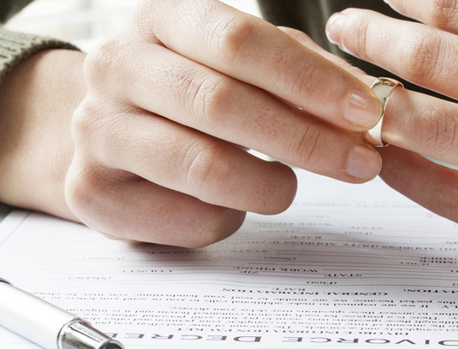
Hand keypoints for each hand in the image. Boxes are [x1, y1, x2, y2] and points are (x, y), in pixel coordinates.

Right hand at [0, 0, 384, 246]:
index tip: (363, 112)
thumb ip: (297, 71)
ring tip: (290, 187)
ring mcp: (96, 132)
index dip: (308, 79)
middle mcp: (116, 68)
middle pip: (219, 102)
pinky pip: (186, 218)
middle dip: (304, 138)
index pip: (237, 39)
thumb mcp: (237, 62)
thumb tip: (364, 101)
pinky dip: (230, 219)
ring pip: (202, 167)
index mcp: (159, 20)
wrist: (107, 131)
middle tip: (359, 162)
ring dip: (270, 185)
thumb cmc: (188, 92)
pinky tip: (235, 205)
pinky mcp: (93, 194)